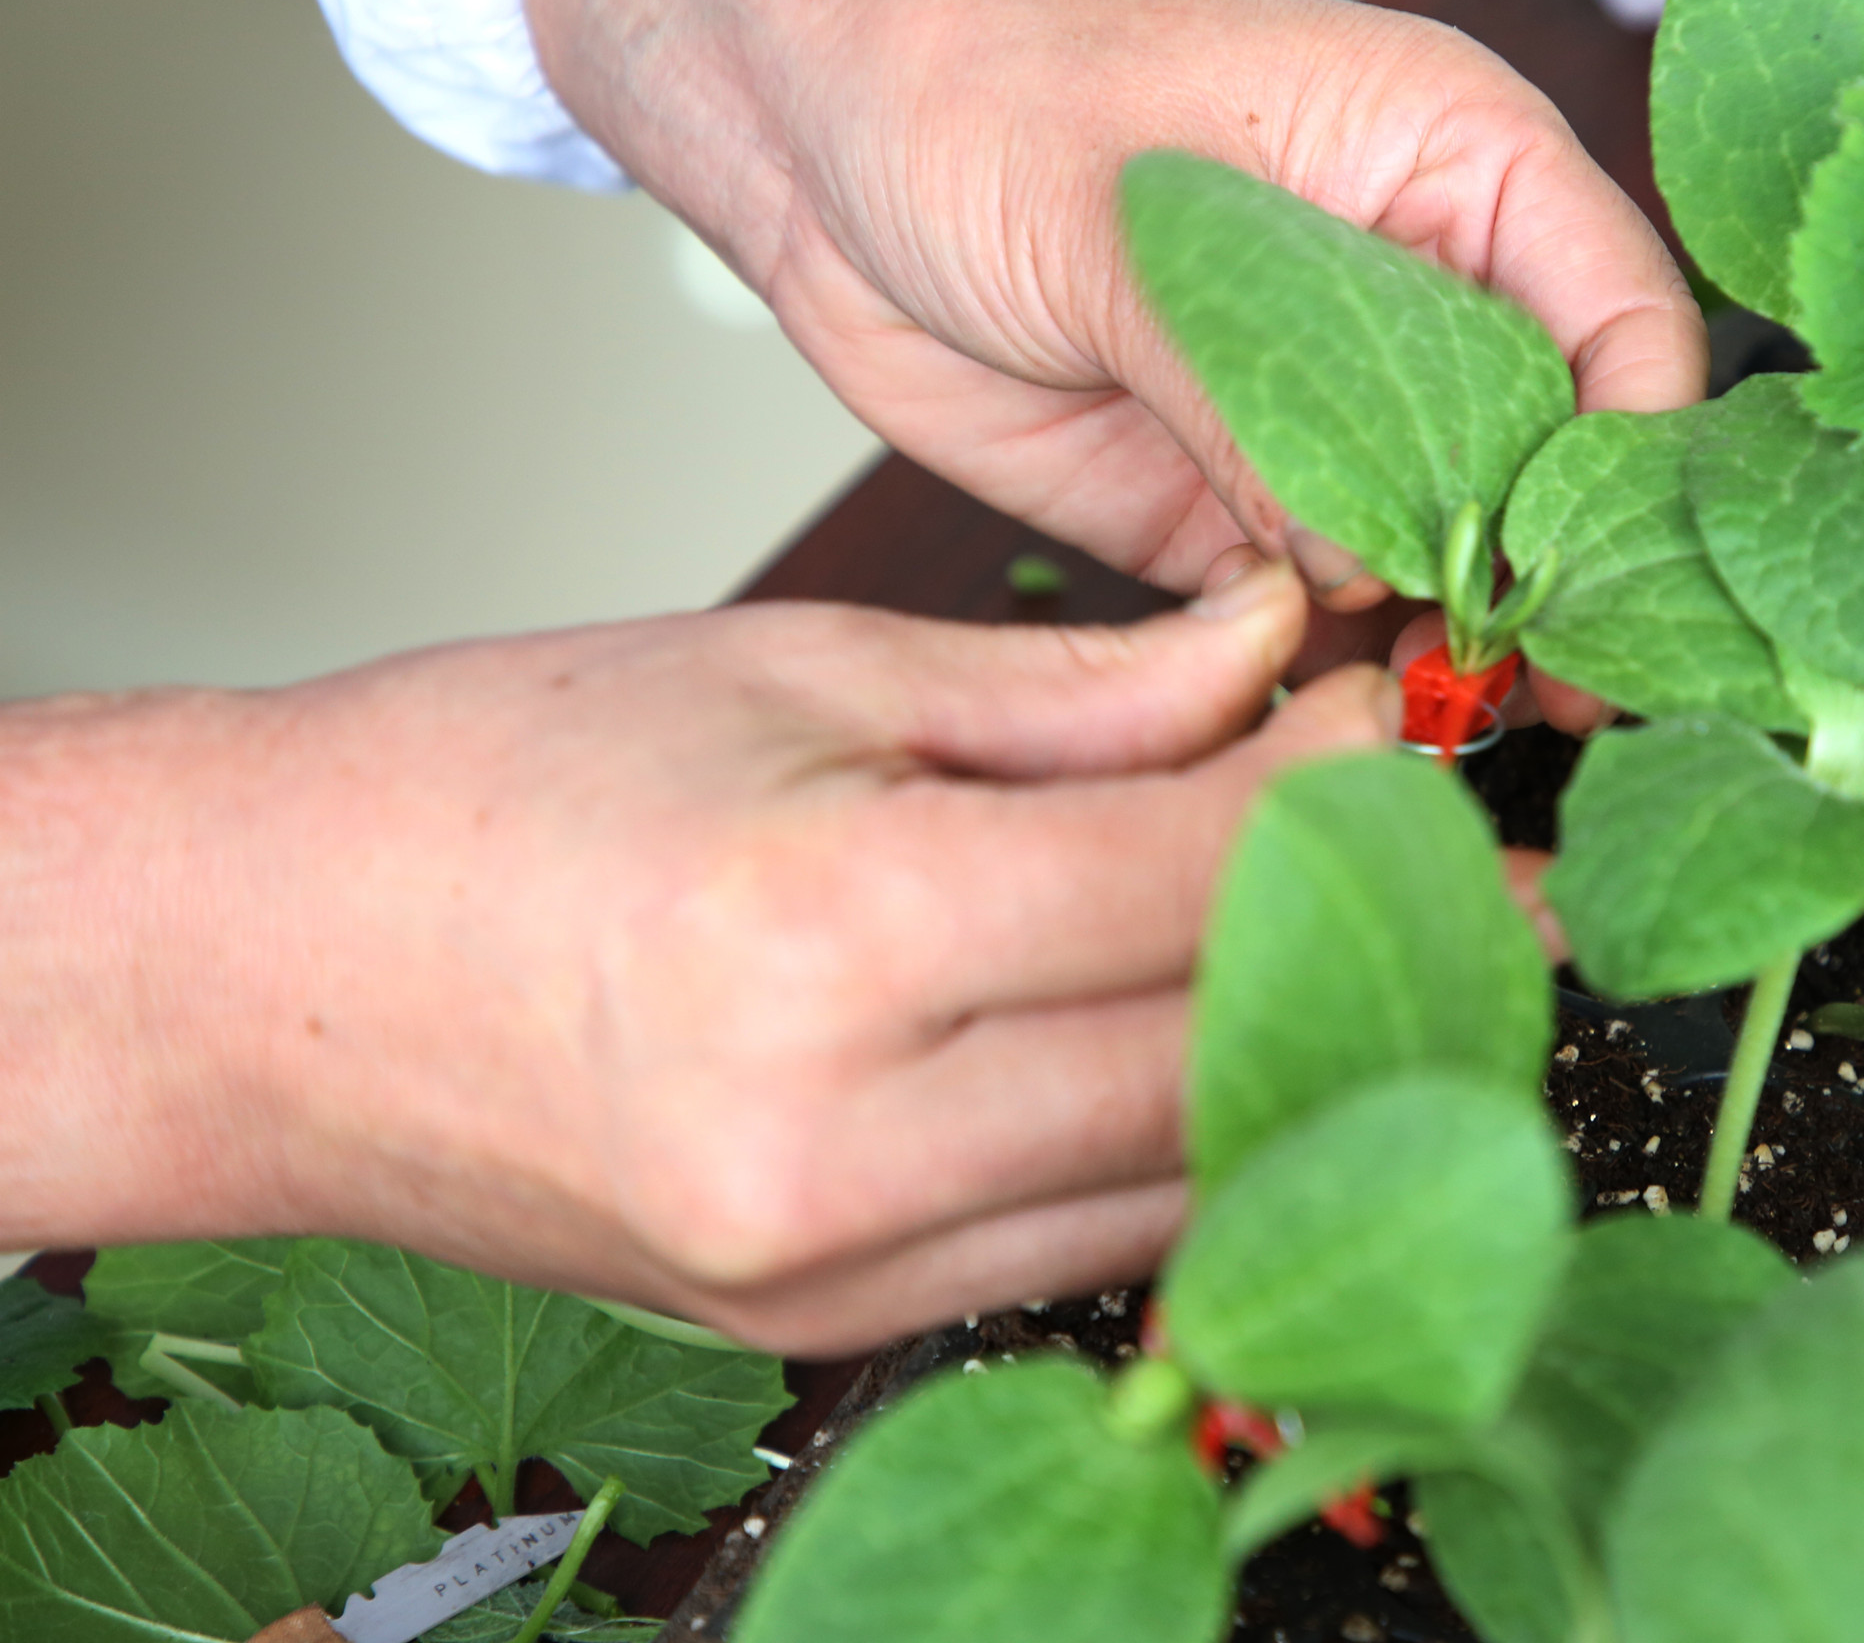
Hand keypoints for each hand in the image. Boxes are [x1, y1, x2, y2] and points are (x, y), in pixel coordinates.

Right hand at [0, 561, 1397, 1354]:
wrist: (262, 978)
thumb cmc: (489, 787)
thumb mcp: (799, 672)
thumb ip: (1076, 695)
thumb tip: (1279, 652)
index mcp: (827, 940)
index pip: (1198, 875)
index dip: (1346, 781)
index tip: (1404, 704)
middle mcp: (837, 1145)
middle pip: (1224, 1041)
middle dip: (1383, 927)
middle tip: (1485, 837)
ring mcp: (830, 1270)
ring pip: (1182, 1174)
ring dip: (1317, 1055)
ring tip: (1407, 938)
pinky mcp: (823, 1327)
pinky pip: (1087, 1249)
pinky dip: (1188, 1145)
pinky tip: (1245, 1043)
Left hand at [526, 0, 1700, 728]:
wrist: (811, 143)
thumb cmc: (971, 93)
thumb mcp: (1123, 228)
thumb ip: (1254, 397)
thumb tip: (1368, 562)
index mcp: (1453, 164)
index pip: (1624, 320)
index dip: (1633, 459)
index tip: (1602, 583)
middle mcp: (1420, 294)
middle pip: (1559, 460)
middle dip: (1557, 578)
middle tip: (1546, 699)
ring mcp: (1335, 407)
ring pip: (1453, 551)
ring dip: (1451, 642)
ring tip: (1444, 724)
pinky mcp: (1245, 500)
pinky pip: (1331, 605)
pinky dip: (1337, 668)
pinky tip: (1334, 720)